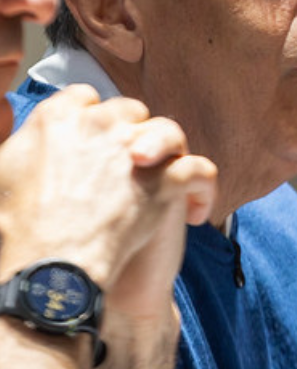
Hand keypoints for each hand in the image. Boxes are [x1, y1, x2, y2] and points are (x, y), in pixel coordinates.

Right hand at [0, 84, 216, 368]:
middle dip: (133, 134)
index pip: (87, 98)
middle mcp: (100, 123)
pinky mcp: (166, 180)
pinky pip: (200, 170)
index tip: (98, 142)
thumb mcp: (1, 170)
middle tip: (132, 166)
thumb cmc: (15, 230)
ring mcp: (136, 149)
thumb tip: (13, 119)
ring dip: (170, 155)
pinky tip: (194, 213)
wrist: (47, 270)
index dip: (95, 118)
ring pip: (169, 133)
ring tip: (167, 181)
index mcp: (57, 117)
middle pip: (131, 112)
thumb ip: (16, 139)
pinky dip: (203, 190)